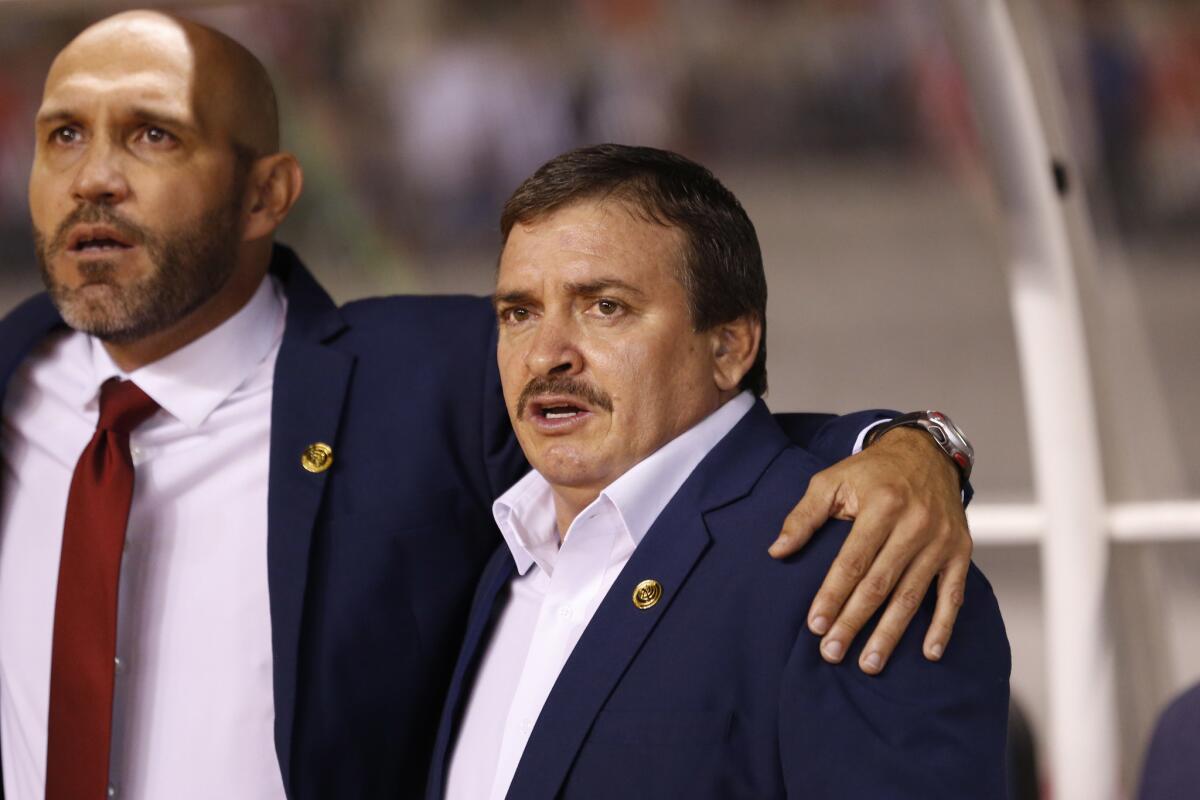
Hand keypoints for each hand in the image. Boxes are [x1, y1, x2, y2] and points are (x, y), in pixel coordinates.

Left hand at [768, 427, 971, 674]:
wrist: (926, 453)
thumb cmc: (872, 471)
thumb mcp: (832, 480)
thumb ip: (804, 516)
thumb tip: (777, 551)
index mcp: (882, 505)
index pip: (852, 561)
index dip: (833, 595)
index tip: (815, 625)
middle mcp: (915, 524)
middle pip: (880, 584)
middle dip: (854, 622)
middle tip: (832, 653)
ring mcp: (940, 540)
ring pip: (912, 596)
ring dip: (890, 634)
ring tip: (868, 663)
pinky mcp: (960, 551)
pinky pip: (952, 594)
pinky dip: (942, 626)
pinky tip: (928, 653)